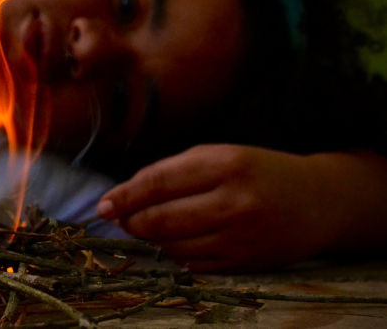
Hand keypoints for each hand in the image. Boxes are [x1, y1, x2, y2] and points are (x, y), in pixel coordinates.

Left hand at [96, 145, 386, 271]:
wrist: (318, 201)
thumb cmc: (258, 171)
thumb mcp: (218, 156)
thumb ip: (169, 172)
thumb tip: (120, 198)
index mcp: (226, 165)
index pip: (158, 183)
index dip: (124, 197)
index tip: (103, 206)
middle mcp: (235, 202)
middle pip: (160, 220)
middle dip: (132, 222)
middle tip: (122, 219)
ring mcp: (241, 238)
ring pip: (171, 246)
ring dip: (152, 238)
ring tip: (152, 225)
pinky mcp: (244, 263)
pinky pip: (191, 265)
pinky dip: (175, 253)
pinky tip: (178, 240)